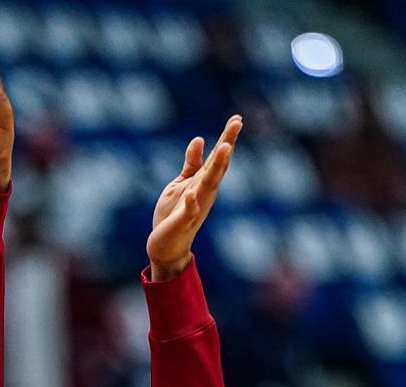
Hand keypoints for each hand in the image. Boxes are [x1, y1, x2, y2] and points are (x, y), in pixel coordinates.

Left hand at [148, 116, 242, 280]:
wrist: (167, 247)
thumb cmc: (174, 214)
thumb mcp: (181, 183)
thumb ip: (192, 164)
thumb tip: (200, 139)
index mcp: (204, 182)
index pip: (218, 157)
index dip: (227, 138)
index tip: (237, 119)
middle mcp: (205, 192)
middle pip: (219, 166)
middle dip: (227, 145)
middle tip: (237, 124)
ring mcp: (197, 206)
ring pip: (209, 184)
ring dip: (218, 167)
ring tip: (225, 147)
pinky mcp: (184, 221)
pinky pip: (189, 211)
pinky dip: (191, 203)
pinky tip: (192, 194)